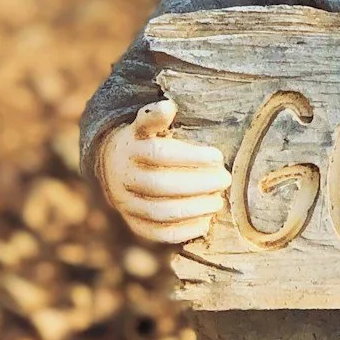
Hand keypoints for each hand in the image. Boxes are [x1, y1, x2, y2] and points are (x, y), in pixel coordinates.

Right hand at [97, 100, 230, 245]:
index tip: (218, 156)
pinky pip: (159, 233)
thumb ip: (155, 117)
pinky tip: (206, 222)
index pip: (159, 154)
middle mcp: (124, 178)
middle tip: (225, 179)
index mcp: (129, 150)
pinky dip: (185, 230)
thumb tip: (169, 106)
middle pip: (160, 185)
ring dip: (195, 209)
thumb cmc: (143, 143)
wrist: (114, 168)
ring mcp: (127, 204)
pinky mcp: (135, 224)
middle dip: (199, 184)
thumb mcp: (144, 125)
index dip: (191, 157)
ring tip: (218, 202)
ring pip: (160, 212)